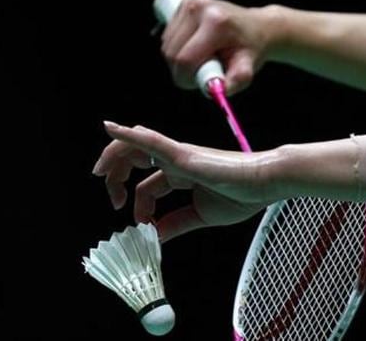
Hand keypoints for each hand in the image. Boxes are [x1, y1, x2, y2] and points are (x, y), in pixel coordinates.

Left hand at [92, 122, 281, 241]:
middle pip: (134, 160)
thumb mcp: (201, 215)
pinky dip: (128, 135)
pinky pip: (150, 141)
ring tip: (99, 172)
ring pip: (134, 146)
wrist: (266, 184)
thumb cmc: (243, 194)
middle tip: (111, 199)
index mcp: (181, 174)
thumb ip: (177, 223)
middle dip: (115, 177)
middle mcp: (176, 160)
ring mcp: (179, 155)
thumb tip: (156, 236)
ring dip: (111, 155)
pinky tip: (111, 129)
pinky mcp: (183, 155)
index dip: (138, 207)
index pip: (147, 187)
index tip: (141, 226)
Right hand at [161, 0, 278, 95]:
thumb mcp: (247, 69)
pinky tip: (194, 47)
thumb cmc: (251, 49)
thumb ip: (233, 82)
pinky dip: (176, 48)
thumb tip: (215, 92)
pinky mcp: (183, 3)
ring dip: (178, 60)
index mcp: (216, 23)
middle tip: (202, 71)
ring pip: (166, 45)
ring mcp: (189, 3)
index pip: (185, 59)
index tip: (198, 82)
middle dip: (182, 70)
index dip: (186, 78)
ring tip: (201, 58)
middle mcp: (199, 8)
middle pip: (172, 53)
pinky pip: (167, 36)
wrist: (256, 27)